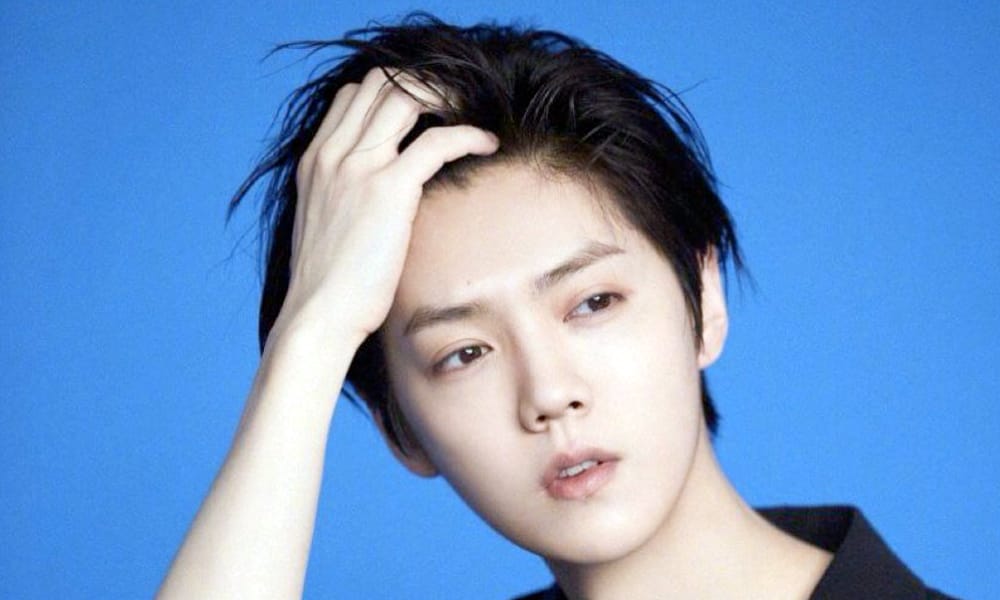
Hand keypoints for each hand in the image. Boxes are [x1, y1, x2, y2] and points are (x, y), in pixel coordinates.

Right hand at [272, 68, 498, 346]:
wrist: (318, 317)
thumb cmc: (328, 285)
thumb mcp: (327, 225)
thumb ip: (344, 196)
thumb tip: (378, 196)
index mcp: (315, 160)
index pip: (353, 94)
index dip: (394, 91)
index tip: (428, 109)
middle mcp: (333, 154)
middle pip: (381, 82)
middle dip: (424, 83)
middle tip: (458, 104)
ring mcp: (358, 167)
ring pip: (407, 95)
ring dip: (447, 96)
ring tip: (474, 113)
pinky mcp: (388, 189)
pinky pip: (437, 140)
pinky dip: (469, 134)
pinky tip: (487, 144)